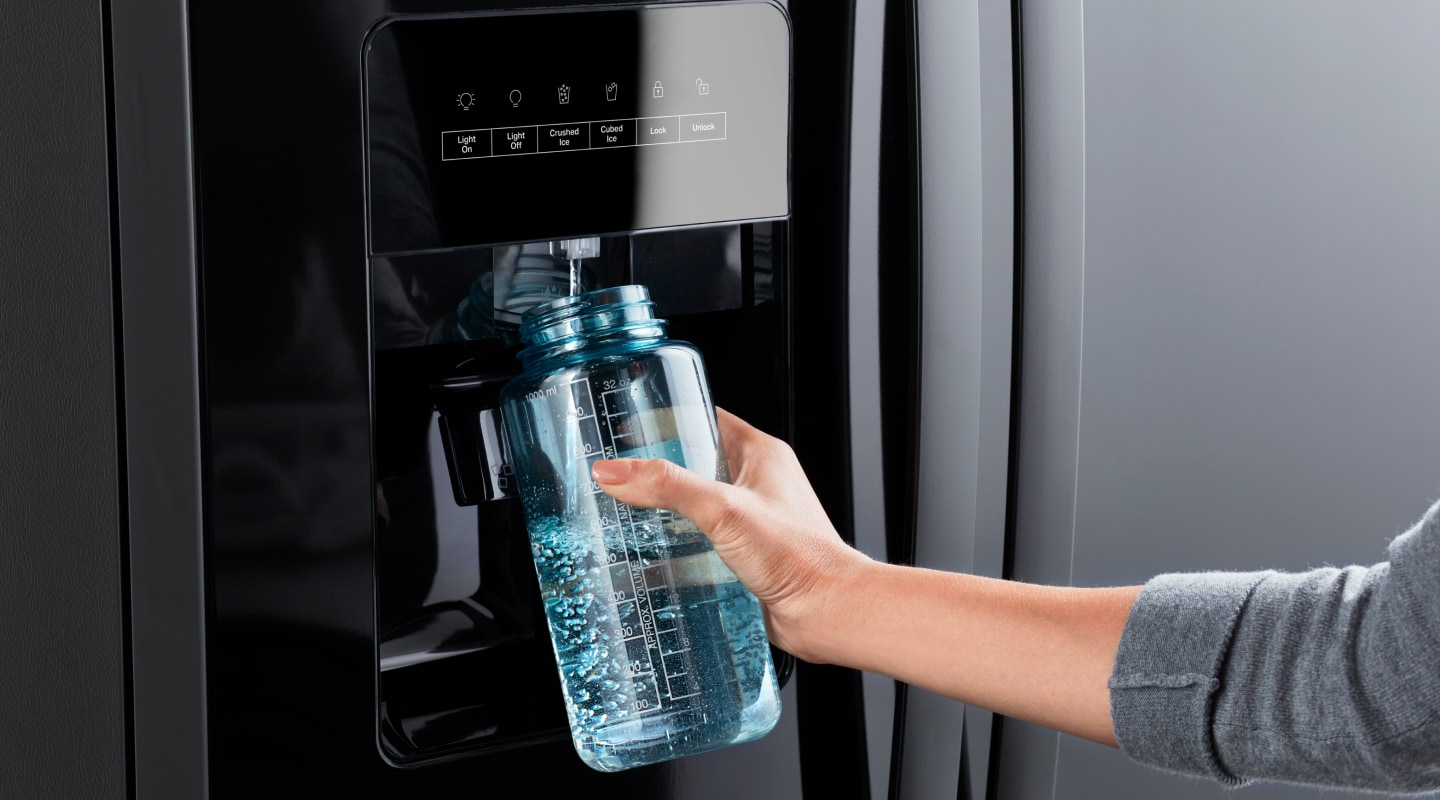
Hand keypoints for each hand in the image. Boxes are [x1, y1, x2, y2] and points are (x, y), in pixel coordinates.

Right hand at [590, 408, 869, 660]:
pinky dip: (679, 545)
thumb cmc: (798, 555)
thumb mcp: (724, 509)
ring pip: (698, 505)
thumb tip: (615, 470)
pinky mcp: (746, 554)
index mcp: (762, 454)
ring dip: (667, 511)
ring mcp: (753, 520)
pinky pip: (705, 541)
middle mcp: (759, 483)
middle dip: (660, 471)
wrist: (826, 611)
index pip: (708, 419)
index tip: (633, 426)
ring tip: (628, 514)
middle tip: (622, 476)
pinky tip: (653, 555)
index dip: (670, 420)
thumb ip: (667, 487)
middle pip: (697, 465)